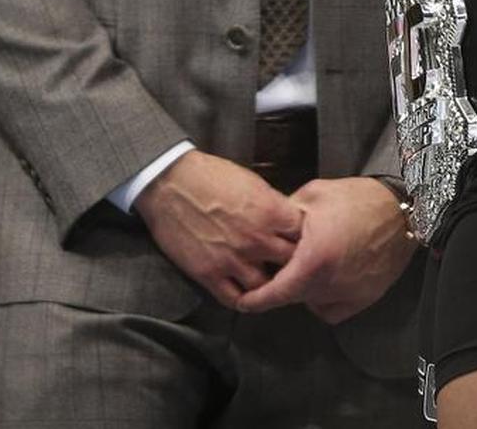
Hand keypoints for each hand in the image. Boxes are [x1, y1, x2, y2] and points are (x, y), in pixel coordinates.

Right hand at [135, 149, 303, 308]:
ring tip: (270, 282)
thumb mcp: (252, 182)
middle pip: (291, 263)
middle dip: (294, 264)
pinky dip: (243, 300)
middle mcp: (256, 240)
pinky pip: (234, 299)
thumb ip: (273, 205)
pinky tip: (246, 294)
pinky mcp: (209, 274)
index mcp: (271, 212)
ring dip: (269, 285)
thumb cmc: (211, 176)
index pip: (304, 235)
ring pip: (266, 288)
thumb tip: (287, 221)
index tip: (304, 241)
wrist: (171, 183)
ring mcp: (233, 260)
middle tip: (292, 266)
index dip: (305, 238)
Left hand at [234, 176, 415, 323]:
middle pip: (292, 297)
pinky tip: (325, 278)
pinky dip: (324, 299)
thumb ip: (285, 216)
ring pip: (312, 303)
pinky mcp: (364, 299)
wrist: (402, 209)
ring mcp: (349, 295)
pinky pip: (332, 309)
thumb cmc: (356, 198)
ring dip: (303, 290)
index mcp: (313, 259)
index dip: (255, 299)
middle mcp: (329, 284)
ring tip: (307, 265)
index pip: (275, 291)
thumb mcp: (313, 196)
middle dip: (281, 286)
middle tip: (280, 266)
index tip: (241, 302)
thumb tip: (265, 229)